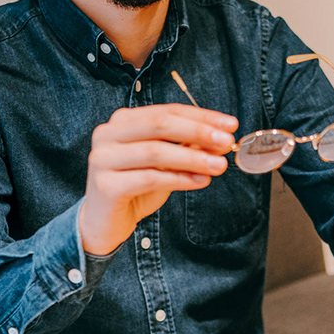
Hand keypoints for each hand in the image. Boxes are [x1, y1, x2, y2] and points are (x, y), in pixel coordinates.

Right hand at [79, 103, 237, 254]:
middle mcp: (108, 134)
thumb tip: (221, 138)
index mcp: (123, 121)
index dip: (201, 116)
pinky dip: (179, 179)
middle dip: (198, 131)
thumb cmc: (136, 188)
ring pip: (155, 151)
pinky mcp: (105, 185)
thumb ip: (187, 148)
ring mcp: (103, 158)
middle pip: (160, 124)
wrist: (105, 222)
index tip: (230, 125)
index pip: (167, 111)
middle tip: (227, 142)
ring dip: (192, 157)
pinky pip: (149, 178)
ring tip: (219, 165)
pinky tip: (200, 181)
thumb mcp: (166, 165)